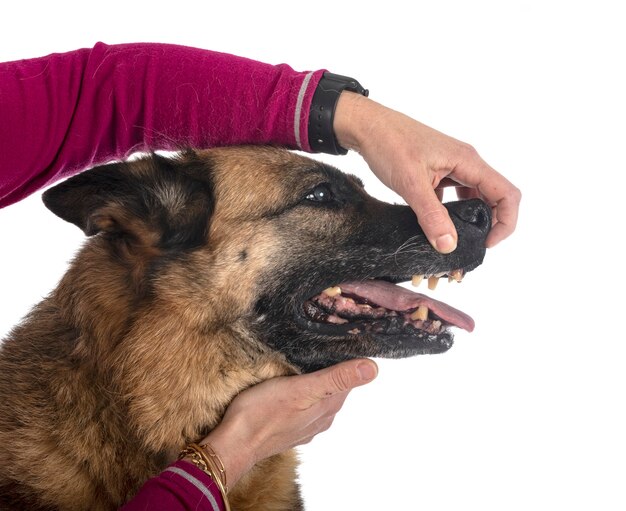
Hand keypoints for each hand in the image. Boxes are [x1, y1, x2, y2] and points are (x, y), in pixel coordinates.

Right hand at [195, 358, 377, 486]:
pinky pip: (304, 408)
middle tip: (324, 345)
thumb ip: (336, 378)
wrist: (234, 445)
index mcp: (328, 405)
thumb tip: (372, 369)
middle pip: (336, 388)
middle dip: (333, 369)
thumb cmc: (262, 413)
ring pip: (319, 398)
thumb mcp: (301, 388)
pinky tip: (293, 388)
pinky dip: (303, 396)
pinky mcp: (289, 429)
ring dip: (317, 383)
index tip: (343, 340)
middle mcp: (322, 418)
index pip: (349, 378)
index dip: (348, 359)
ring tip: (308, 363)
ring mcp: (305, 426)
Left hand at [333, 92, 520, 252]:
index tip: (487, 243)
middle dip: (490, 223)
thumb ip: (431, 216)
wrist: (367, 126)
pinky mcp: (439, 171)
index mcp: (468, 161)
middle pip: (495, 196)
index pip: (507, 193)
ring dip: (470, 218)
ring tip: (455, 237)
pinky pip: (456, 194)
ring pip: (475, 196)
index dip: (505, 222)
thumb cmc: (388, 144)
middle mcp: (466, 162)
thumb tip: (449, 246)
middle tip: (471, 245)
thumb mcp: (411, 183)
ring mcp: (453, 166)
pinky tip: (435, 223)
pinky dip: (452, 211)